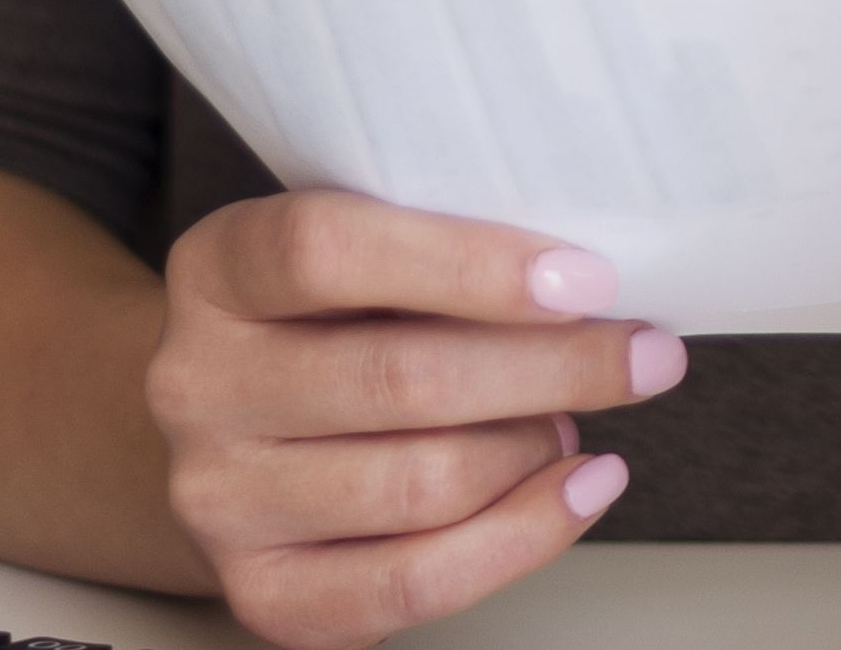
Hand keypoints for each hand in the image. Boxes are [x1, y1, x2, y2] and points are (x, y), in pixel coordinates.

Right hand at [149, 192, 681, 643]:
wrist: (243, 431)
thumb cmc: (336, 321)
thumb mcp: (363, 251)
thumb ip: (444, 248)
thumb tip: (592, 280)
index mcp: (217, 267)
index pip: (325, 250)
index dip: (468, 265)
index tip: (587, 278)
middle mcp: (195, 384)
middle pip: (397, 377)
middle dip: (552, 367)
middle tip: (645, 353)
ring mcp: (218, 499)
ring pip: (420, 483)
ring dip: (533, 450)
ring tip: (575, 419)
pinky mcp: (262, 593)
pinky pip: (415, 582)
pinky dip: (525, 536)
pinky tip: (583, 487)